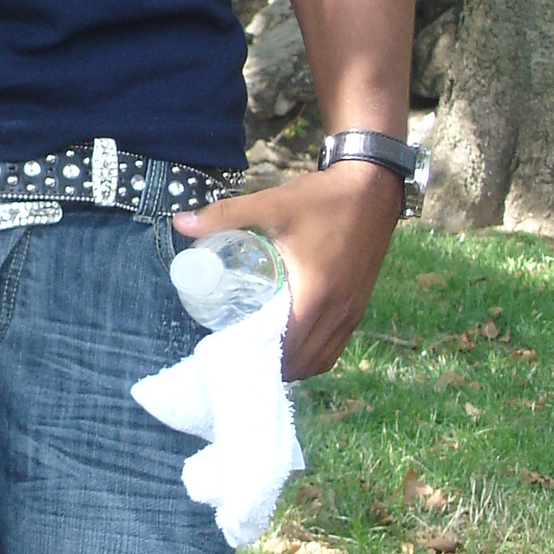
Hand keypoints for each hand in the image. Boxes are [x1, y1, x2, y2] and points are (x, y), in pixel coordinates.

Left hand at [174, 160, 401, 380]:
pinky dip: (315, 354)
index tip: (232, 353)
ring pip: (322, 358)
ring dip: (295, 364)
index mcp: (317, 292)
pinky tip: (295, 342)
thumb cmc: (322, 198)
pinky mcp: (360, 306)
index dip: (260, 357)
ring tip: (265, 353)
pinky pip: (336, 346)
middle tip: (242, 354)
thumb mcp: (271, 205)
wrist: (373, 188)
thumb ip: (224, 215)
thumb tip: (180, 222)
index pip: (288, 346)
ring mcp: (353, 311)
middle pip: (304, 361)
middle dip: (274, 366)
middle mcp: (339, 310)